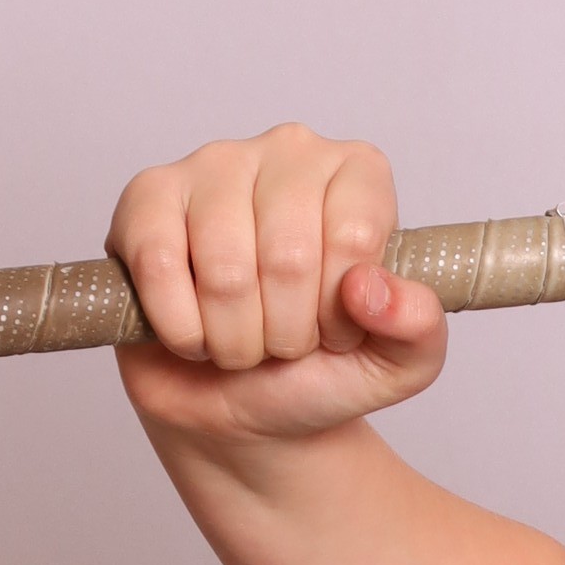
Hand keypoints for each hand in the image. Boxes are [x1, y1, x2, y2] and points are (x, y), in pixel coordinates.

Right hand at [108, 123, 446, 445]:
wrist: (244, 412)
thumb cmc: (320, 372)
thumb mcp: (398, 366)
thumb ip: (417, 329)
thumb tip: (371, 289)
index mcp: (357, 173)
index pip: (354, 234)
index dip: (341, 309)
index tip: (336, 330)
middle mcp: (288, 151)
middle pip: (288, 254)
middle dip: (286, 331)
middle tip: (282, 342)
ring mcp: (213, 165)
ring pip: (225, 267)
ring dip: (234, 337)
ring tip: (240, 339)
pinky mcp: (146, 198)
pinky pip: (159, 265)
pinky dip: (181, 327)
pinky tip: (192, 333)